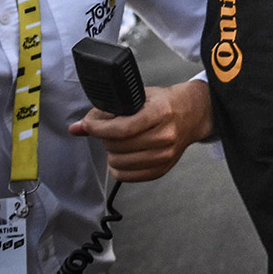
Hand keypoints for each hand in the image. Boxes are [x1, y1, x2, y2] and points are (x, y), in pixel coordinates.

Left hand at [71, 78, 212, 181]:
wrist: (194, 114)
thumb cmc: (165, 103)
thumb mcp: (139, 97)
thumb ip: (108, 111)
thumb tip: (78, 127)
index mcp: (161, 113)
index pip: (122, 129)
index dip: (98, 128)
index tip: (87, 126)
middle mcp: (166, 136)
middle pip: (118, 146)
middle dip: (104, 137)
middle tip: (108, 130)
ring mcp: (166, 155)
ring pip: (119, 163)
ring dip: (111, 152)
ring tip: (117, 142)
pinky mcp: (162, 169)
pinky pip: (127, 176)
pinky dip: (118, 167)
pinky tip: (122, 155)